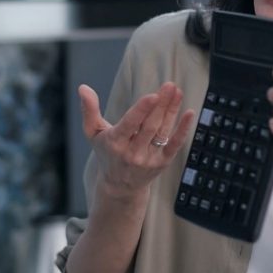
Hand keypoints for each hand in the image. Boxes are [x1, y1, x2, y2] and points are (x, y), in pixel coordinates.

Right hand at [79, 82, 193, 200]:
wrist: (119, 186)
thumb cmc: (106, 152)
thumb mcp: (93, 133)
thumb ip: (89, 110)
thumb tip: (82, 87)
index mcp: (115, 143)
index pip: (130, 125)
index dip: (141, 111)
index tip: (153, 96)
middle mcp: (132, 153)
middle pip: (149, 126)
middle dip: (160, 105)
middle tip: (169, 85)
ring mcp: (148, 159)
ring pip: (162, 131)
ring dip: (171, 110)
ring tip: (176, 91)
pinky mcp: (162, 162)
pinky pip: (175, 145)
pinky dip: (183, 130)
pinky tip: (189, 113)